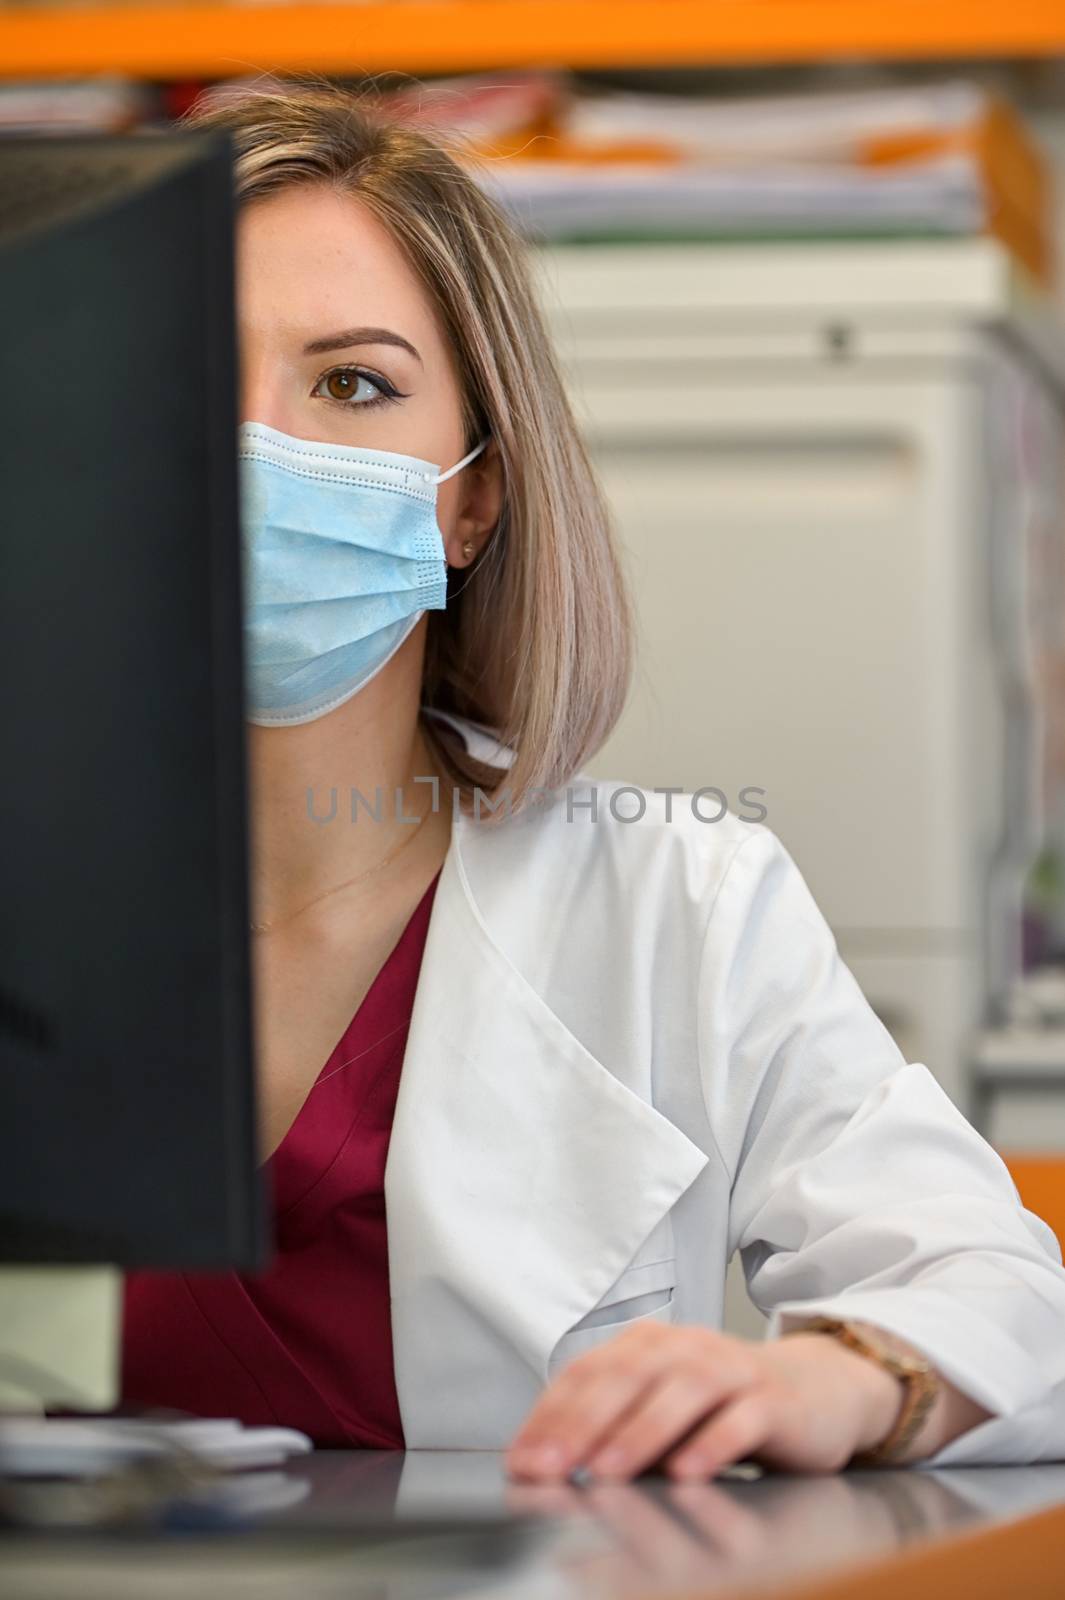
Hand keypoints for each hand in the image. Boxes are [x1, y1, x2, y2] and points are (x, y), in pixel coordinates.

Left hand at [505, 1322, 905, 1482]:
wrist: (817, 1389)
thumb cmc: (725, 1403)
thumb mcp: (663, 1408)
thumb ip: (613, 1427)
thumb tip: (546, 1464)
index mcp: (648, 1346)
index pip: (588, 1374)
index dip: (550, 1416)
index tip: (522, 1461)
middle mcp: (685, 1348)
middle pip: (626, 1378)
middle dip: (581, 1425)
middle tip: (551, 1469)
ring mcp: (732, 1370)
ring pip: (681, 1392)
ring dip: (640, 1433)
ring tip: (608, 1472)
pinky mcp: (774, 1399)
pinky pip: (741, 1417)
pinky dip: (713, 1443)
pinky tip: (689, 1471)